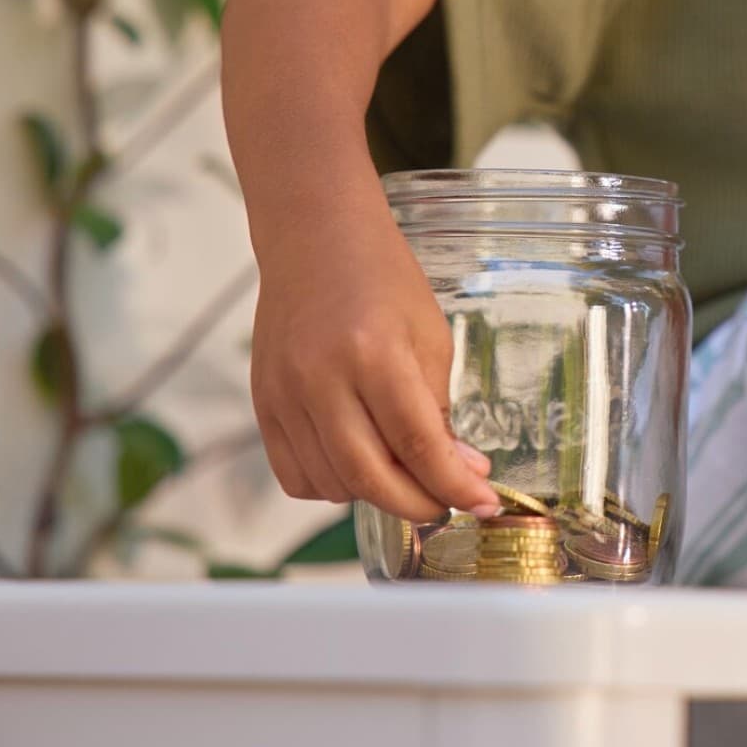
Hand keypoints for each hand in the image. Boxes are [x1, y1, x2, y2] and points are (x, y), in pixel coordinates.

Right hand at [250, 199, 501, 522]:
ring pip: (332, 485)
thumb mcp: (430, 338)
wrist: (316, 241)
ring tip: (405, 471)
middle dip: (419, 504)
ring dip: (377, 494)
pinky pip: (294, 475)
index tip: (482, 505)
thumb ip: (439, 410)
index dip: (454, 485)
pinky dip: (331, 485)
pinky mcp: (263, 404)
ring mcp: (284, 395)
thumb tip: (461, 473)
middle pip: (371, 477)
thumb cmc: (384, 281)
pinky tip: (359, 464)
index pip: (418, 445)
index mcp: (375, 356)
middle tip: (447, 501)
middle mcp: (321, 380)